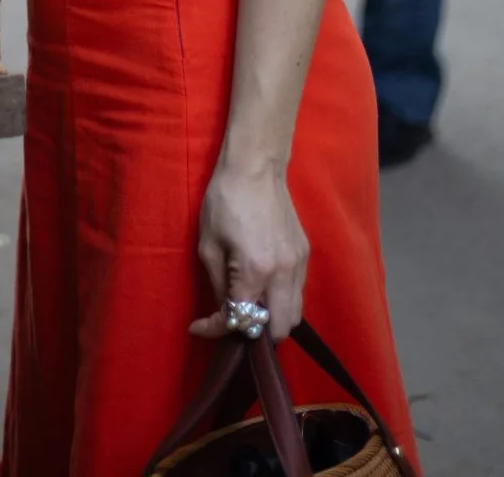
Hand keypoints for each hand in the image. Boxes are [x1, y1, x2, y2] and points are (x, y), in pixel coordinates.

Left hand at [189, 162, 307, 343]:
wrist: (256, 168)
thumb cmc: (225, 201)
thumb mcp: (208, 245)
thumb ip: (217, 285)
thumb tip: (222, 311)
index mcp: (255, 271)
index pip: (240, 320)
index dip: (215, 330)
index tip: (198, 327)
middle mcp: (283, 274)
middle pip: (279, 330)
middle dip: (254, 335)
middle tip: (231, 322)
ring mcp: (299, 265)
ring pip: (294, 315)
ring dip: (272, 321)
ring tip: (248, 309)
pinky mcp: (305, 254)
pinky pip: (298, 293)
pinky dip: (282, 301)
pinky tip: (263, 289)